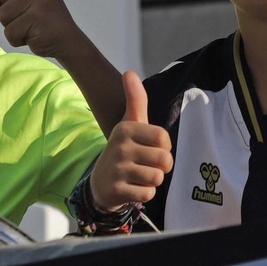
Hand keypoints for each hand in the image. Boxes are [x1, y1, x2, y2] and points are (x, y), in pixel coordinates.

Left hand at [0, 0, 87, 59]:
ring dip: (13, 26)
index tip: (28, 5)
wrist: (66, 41)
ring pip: (2, 14)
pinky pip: (9, 32)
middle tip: (31, 16)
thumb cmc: (40, 21)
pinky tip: (35, 34)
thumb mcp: (17, 2)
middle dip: (9, 12)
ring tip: (32, 25)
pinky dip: (18, 38)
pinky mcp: (37, 16)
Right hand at [89, 71, 173, 209]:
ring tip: (139, 176)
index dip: (163, 148)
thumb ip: (135, 99)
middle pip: (165, 160)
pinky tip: (133, 188)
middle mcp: (120, 146)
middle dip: (160, 167)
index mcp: (126, 128)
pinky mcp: (116, 190)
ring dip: (152, 181)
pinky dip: (144, 194)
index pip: (165, 139)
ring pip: (157, 178)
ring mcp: (117, 169)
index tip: (149, 148)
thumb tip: (129, 71)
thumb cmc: (124, 150)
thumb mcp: (130, 124)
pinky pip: (148, 194)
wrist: (101, 182)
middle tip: (145, 165)